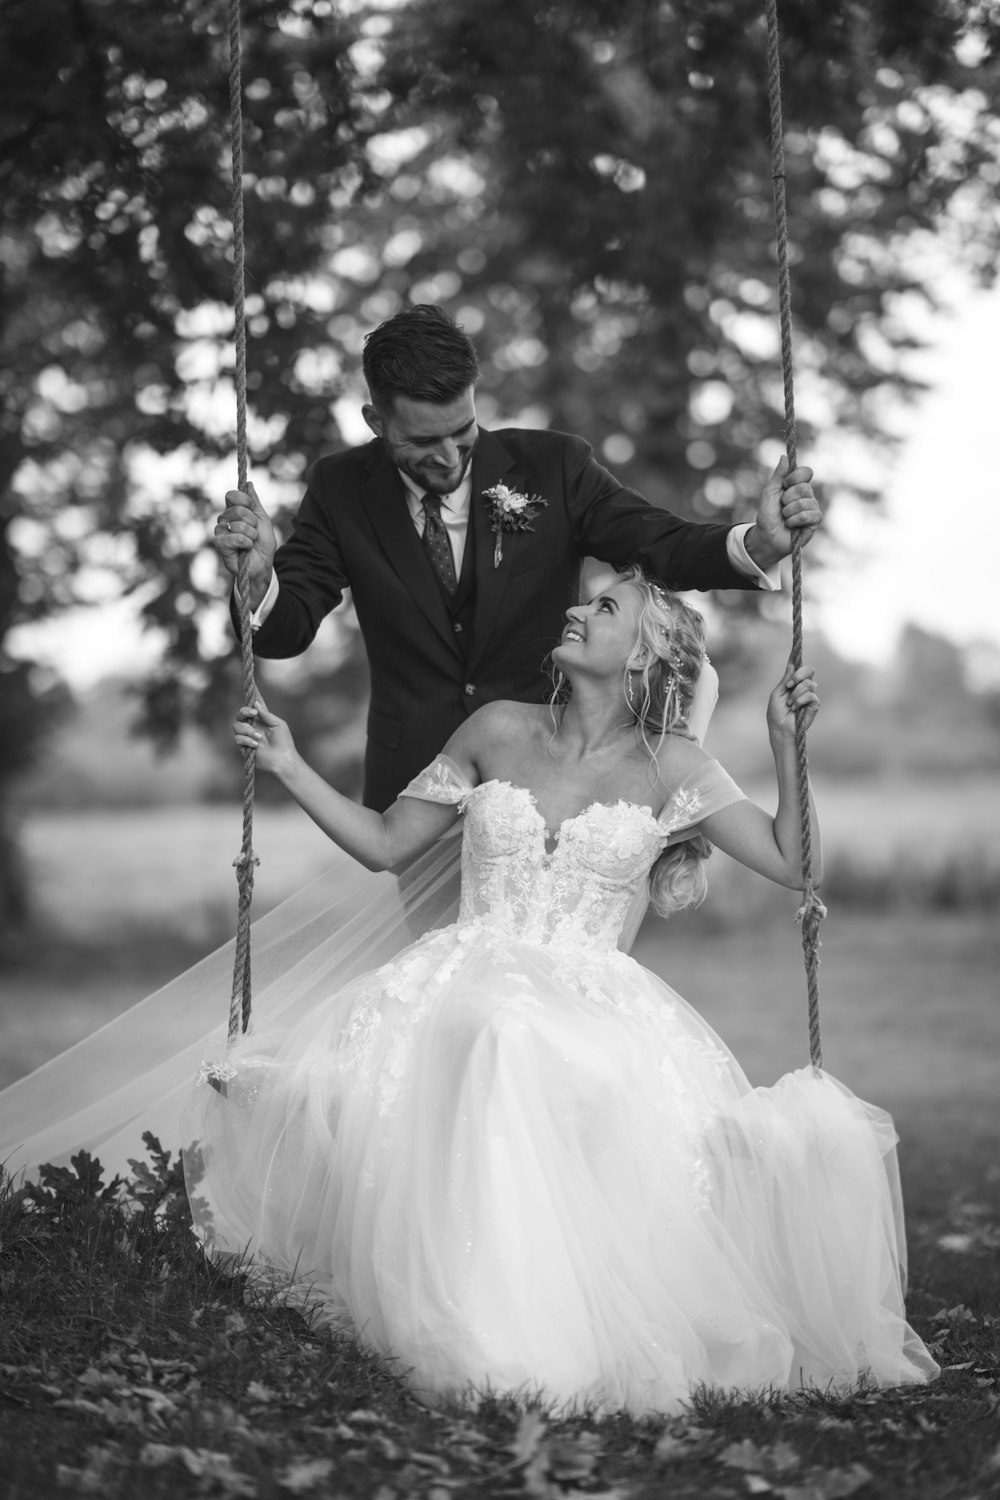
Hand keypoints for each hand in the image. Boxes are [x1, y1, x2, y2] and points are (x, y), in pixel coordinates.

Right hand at [213, 482, 276, 607]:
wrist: (262, 565)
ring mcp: (221, 531)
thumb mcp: (263, 520)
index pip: (232, 495)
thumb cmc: (263, 544)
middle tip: (254, 532)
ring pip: (238, 524)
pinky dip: (245, 543)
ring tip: (250, 542)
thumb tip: (249, 484)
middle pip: (237, 509)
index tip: (253, 509)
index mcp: (234, 511)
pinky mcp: (220, 544)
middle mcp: (225, 519)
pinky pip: (234, 537)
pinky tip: (245, 549)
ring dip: (251, 535)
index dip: (245, 501)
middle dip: (252, 522)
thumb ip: (255, 502)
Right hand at [233, 698, 296, 778]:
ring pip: (237, 726)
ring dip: (248, 730)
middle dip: (244, 712)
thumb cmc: (284, 742)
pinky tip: (256, 744)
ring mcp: (246, 737)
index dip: (248, 706)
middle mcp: (251, 727)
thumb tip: (255, 703)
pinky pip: (237, 739)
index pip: (250, 710)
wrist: (283, 759)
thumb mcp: (278, 724)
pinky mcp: (243, 747)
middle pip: (239, 716)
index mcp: (260, 721)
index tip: (254, 707)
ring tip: (259, 737)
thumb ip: (266, 714)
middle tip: (254, 714)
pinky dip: (246, 740)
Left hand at [745, 457, 820, 570]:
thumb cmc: (768, 516)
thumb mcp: (769, 493)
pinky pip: (808, 515)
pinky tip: (791, 525)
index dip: (795, 477)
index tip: (784, 485)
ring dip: (789, 512)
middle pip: (804, 487)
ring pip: (805, 502)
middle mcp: (807, 495)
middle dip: (787, 498)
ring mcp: (812, 507)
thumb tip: (785, 456)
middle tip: (782, 507)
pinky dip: (794, 521)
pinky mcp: (815, 521)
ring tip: (785, 518)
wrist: (767, 538)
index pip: (806, 472)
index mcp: (797, 485)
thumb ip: (778, 475)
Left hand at [767, 661, 819, 738]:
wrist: (781, 729)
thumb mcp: (778, 693)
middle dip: (799, 675)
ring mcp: (809, 694)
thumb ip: (786, 679)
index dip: (797, 657)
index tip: (796, 647)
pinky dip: (800, 701)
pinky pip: (811, 695)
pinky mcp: (815, 703)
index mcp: (792, 682)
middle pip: (809, 670)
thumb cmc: (776, 713)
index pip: (797, 667)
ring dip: (796, 694)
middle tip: (789, 685)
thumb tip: (793, 664)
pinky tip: (795, 708)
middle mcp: (802, 686)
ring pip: (808, 683)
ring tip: (790, 704)